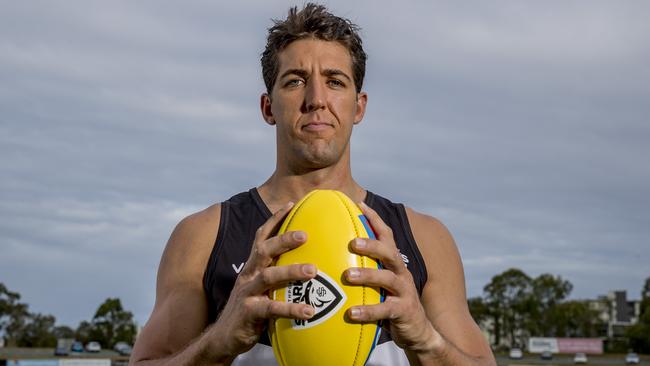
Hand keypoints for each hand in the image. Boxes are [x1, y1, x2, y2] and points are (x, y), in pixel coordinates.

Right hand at [210, 202, 317, 357]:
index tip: (291, 204)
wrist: (223, 338)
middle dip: (284, 239)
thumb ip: (279, 276)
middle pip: (264, 250)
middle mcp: (248, 275)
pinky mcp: (249, 313)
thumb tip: (309, 264)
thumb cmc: (251, 311)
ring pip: (268, 276)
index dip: (274, 220)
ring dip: (291, 271)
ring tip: (313, 271)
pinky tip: (309, 311)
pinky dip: (291, 309)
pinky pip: (272, 309)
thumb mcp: (263, 288)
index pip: (261, 237)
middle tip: (305, 235)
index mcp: (252, 267)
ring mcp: (247, 293)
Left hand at [344, 202, 437, 352]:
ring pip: (388, 279)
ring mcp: (405, 292)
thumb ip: (366, 269)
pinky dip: (368, 311)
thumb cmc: (390, 303)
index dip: (375, 220)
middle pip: (389, 253)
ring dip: (368, 275)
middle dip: (372, 245)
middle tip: (353, 242)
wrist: (418, 331)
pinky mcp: (404, 311)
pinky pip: (385, 310)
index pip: (387, 236)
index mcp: (394, 264)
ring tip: (348, 275)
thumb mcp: (380, 283)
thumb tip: (334, 255)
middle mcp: (401, 273)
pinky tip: (351, 313)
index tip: (360, 205)